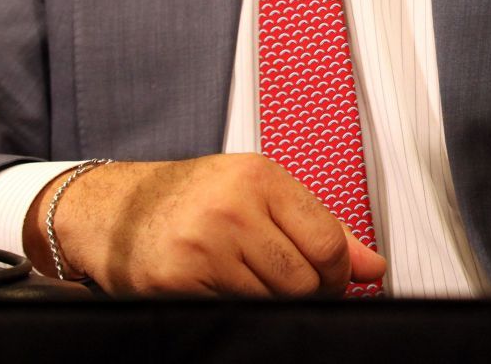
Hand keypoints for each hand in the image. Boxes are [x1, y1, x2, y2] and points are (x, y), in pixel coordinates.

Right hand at [23, 154, 386, 295]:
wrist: (117, 212)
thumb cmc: (194, 199)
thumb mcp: (259, 194)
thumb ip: (320, 228)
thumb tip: (373, 269)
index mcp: (259, 178)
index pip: (328, 242)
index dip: (338, 275)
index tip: (331, 281)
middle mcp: (231, 207)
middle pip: (304, 279)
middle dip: (308, 294)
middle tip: (291, 290)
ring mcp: (203, 245)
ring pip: (273, 301)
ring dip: (271, 303)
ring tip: (250, 284)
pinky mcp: (178, 282)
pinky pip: (235, 311)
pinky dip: (238, 309)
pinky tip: (222, 290)